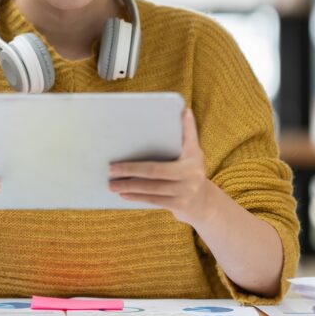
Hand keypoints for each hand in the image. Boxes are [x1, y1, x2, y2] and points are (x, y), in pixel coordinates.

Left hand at [108, 107, 214, 226]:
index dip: (187, 125)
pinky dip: (137, 197)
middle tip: (111, 168)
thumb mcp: (191, 154)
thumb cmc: (189, 171)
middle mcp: (193, 173)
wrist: (203, 202)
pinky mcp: (180, 205)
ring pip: (152, 188)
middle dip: (131, 170)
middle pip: (156, 170)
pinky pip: (154, 200)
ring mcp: (187, 191)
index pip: (189, 137)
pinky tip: (124, 194)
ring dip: (130, 186)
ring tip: (112, 184)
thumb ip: (185, 136)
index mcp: (194, 155)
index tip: (183, 110)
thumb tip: (183, 110)